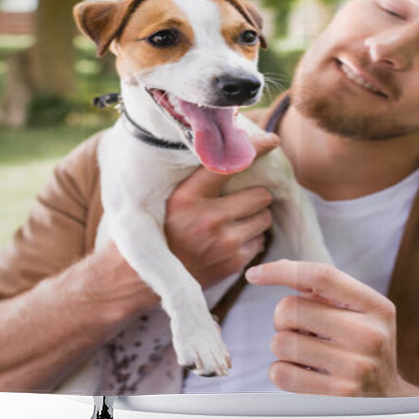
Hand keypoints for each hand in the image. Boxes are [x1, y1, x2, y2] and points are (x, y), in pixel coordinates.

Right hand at [163, 132, 279, 288]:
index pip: (228, 165)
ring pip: (264, 218)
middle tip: (242, 199)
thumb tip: (237, 153)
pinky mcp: (233, 262)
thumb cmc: (164, 228)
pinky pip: (260, 241)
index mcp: (188, 196)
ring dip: (255, 217)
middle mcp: (208, 218)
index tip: (272, 141)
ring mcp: (224, 242)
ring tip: (235, 220)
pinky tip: (231, 239)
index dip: (255, 149)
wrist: (146, 278)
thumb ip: (201, 178)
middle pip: (261, 195)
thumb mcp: (173, 197)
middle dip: (256, 196)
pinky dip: (251, 238)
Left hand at [246, 259, 418, 396]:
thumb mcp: (362, 313)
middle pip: (291, 308)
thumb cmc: (365, 347)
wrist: (389, 401)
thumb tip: (277, 269)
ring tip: (305, 352)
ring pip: (281, 342)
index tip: (254, 274)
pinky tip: (302, 372)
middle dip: (283, 317)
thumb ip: (326, 291)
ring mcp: (354, 368)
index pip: (322, 275)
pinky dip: (281, 371)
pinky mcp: (336, 396)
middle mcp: (369, 334)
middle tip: (300, 329)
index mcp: (376, 306)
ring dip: (283, 346)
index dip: (282, 271)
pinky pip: (281, 373)